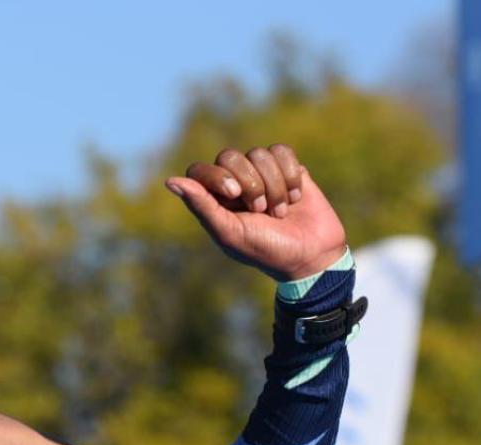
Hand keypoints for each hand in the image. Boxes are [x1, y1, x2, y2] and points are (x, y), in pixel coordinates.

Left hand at [165, 144, 346, 281]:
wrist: (311, 256)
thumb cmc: (265, 249)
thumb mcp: (230, 232)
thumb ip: (202, 206)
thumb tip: (170, 181)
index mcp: (214, 200)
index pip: (200, 170)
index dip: (217, 177)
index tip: (235, 195)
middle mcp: (236, 183)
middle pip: (230, 156)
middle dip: (250, 183)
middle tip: (260, 210)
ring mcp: (263, 173)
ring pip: (260, 154)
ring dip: (274, 185)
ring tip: (280, 211)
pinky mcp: (289, 168)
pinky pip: (282, 151)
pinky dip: (290, 175)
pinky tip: (295, 197)